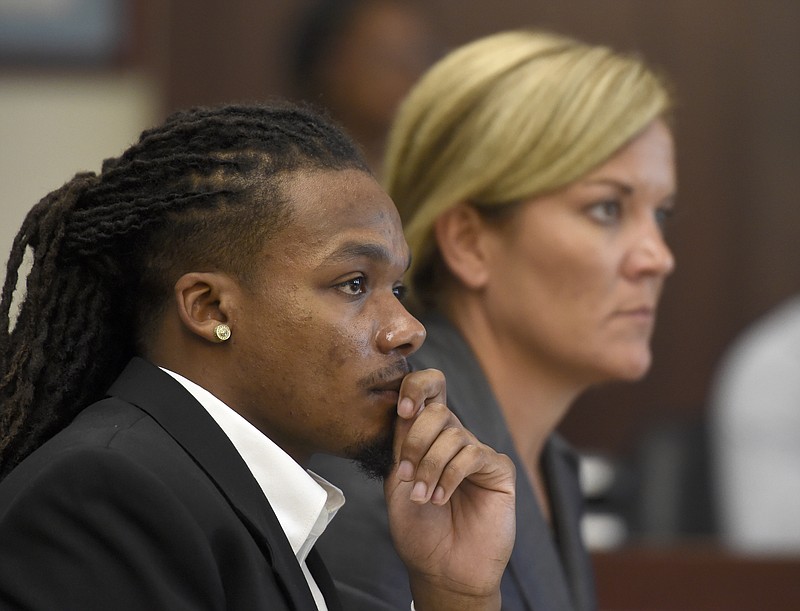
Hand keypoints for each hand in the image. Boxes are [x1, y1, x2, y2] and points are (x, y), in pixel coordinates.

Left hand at [384, 369, 515, 610]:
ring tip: (424, 497)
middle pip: (437, 410)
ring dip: (430, 467)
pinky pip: (473, 455)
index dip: (416, 387)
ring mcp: (478, 453)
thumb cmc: (418, 529)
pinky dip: (451, 476)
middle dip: (416, 441)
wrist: (441, 568)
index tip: (402, 410)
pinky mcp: (498, 469)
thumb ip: (402, 444)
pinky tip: (443, 498)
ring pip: (453, 434)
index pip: (429, 390)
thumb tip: (405, 408)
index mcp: (428, 437)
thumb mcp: (399, 482)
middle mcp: (454, 440)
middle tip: (407, 475)